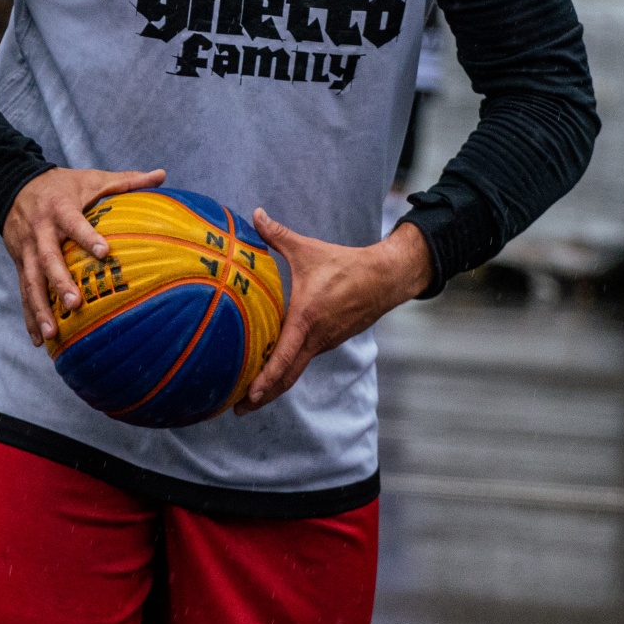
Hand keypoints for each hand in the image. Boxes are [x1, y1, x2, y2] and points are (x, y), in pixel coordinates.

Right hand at [2, 166, 164, 343]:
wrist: (13, 185)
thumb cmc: (64, 185)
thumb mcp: (92, 178)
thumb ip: (126, 181)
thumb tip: (162, 175)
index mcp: (60, 208)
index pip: (74, 223)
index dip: (87, 236)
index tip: (104, 252)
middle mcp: (40, 231)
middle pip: (48, 258)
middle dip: (59, 282)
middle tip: (75, 303)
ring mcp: (27, 249)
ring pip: (31, 281)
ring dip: (40, 308)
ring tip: (53, 332)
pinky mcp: (19, 262)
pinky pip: (24, 291)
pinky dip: (30, 315)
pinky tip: (40, 339)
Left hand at [235, 213, 431, 413]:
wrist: (384, 278)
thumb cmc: (345, 264)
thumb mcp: (308, 249)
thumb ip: (277, 234)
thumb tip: (255, 214)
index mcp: (307, 319)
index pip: (284, 357)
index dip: (265, 379)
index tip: (249, 396)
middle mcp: (315, 338)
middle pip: (287, 377)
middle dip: (262, 396)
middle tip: (238, 410)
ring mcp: (324, 343)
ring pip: (295, 370)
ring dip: (274, 385)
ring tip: (249, 398)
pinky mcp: (328, 341)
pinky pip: (303, 359)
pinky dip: (286, 371)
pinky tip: (271, 370)